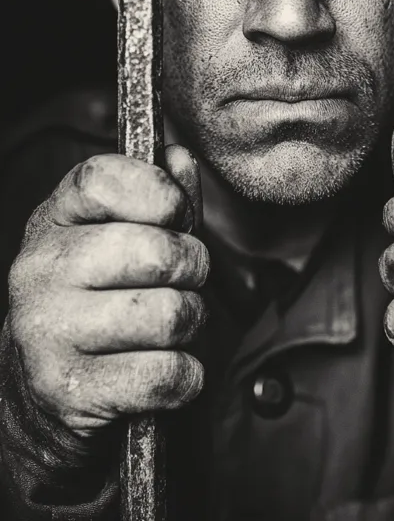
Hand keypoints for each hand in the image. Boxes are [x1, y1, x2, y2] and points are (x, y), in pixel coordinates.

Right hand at [8, 146, 208, 439]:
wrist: (42, 396)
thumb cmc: (100, 302)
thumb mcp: (124, 237)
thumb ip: (159, 198)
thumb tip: (179, 157)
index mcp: (54, 220)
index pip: (103, 180)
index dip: (158, 192)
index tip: (176, 214)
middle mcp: (41, 270)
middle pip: (155, 252)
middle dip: (192, 269)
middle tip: (184, 281)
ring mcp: (47, 331)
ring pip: (167, 316)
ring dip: (190, 325)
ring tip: (171, 327)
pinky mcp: (67, 389)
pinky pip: (164, 374)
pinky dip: (185, 376)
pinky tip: (165, 370)